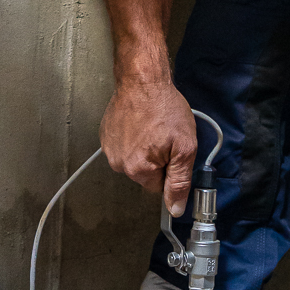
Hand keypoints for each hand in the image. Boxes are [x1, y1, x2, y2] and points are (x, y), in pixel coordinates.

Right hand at [101, 71, 196, 214]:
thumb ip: (179, 181)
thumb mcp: (184, 147)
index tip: (173, 151)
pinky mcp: (105, 136)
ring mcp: (109, 149)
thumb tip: (175, 209)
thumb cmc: (165, 109)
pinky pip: (124, 147)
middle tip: (165, 136)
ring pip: (134, 161)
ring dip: (144, 149)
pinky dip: (133, 139)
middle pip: (145, 175)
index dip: (170, 170)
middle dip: (158, 160)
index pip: (158, 187)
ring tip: (152, 127)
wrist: (142, 80)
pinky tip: (140, 123)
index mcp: (138, 170)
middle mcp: (119, 164)